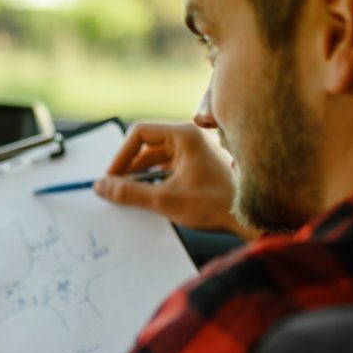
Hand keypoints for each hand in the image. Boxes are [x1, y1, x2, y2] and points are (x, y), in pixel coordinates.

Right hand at [93, 120, 253, 239]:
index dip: (121, 156)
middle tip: (118, 191)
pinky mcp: (201, 166)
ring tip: (135, 199)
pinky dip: (157, 182)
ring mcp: (198, 152)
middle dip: (130, 170)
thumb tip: (100, 187)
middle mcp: (191, 138)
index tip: (112, 178)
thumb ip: (128, 193)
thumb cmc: (215, 204)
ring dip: (142, 178)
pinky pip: (170, 169)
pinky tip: (154, 200)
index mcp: (184, 135)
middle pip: (147, 147)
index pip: (139, 133)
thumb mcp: (164, 200)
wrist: (252, 219)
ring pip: (158, 160)